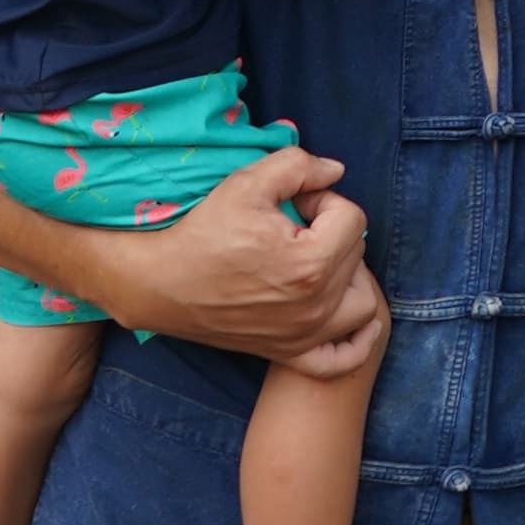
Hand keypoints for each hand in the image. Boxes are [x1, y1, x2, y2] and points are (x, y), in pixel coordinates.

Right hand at [127, 145, 388, 381]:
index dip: (323, 200)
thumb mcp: (245, 183)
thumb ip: (298, 165)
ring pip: (363, 304)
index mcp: (310, 262)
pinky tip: (349, 317)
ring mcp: (305, 335)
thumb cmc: (202, 232)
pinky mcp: (291, 353)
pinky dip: (356, 341)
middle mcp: (316, 305)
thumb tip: (335, 171)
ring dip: (350, 277)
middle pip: (357, 256)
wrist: (161, 285)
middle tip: (294, 227)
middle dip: (332, 232)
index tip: (293, 204)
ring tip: (319, 261)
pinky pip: (342, 359)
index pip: (352, 218)